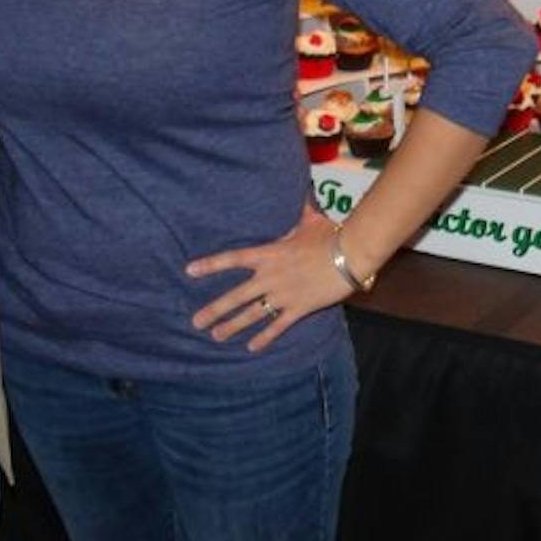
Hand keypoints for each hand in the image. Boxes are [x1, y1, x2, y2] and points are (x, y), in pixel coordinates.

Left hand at [186, 201, 357, 351]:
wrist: (350, 254)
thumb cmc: (330, 234)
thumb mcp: (310, 220)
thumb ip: (298, 211)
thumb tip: (299, 193)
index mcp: (269, 254)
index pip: (232, 259)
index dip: (210, 265)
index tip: (190, 271)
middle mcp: (270, 277)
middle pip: (235, 296)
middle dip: (214, 310)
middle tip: (196, 322)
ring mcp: (283, 295)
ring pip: (251, 315)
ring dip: (232, 326)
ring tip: (216, 336)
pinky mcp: (299, 309)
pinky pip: (278, 326)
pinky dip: (265, 338)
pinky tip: (252, 348)